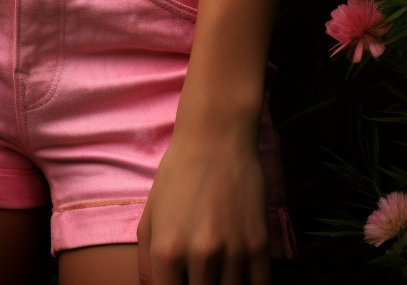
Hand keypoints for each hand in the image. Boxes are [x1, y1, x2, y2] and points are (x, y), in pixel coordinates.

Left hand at [137, 124, 269, 284]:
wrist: (216, 137)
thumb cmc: (179, 173)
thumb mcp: (150, 213)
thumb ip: (147, 260)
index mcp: (167, 250)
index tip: (181, 281)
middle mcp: (199, 256)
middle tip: (200, 272)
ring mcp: (233, 252)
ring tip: (218, 271)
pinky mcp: (259, 245)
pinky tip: (241, 276)